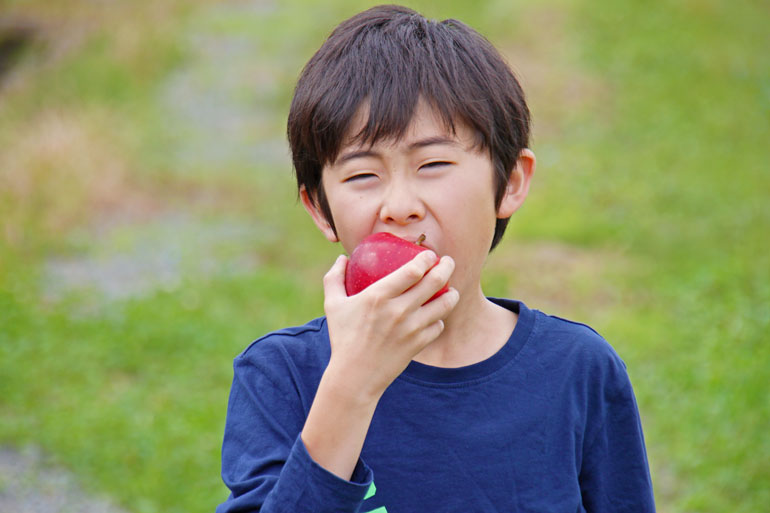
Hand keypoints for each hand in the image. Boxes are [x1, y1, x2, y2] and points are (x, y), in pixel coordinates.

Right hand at [322, 251, 459, 403]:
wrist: (354, 377)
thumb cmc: (342, 338)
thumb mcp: (332, 305)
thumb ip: (334, 277)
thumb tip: (342, 258)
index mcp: (378, 296)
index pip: (412, 270)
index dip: (426, 259)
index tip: (429, 254)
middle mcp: (398, 310)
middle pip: (434, 282)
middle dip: (446, 267)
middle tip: (448, 262)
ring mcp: (411, 328)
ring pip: (444, 305)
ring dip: (451, 293)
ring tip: (451, 289)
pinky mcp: (418, 344)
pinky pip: (438, 326)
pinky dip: (439, 319)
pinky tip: (436, 315)